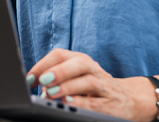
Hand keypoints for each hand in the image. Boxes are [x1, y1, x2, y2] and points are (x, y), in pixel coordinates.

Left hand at [25, 48, 158, 121]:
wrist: (129, 99)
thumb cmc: (95, 88)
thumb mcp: (77, 77)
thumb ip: (57, 79)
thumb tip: (37, 87)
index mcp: (80, 61)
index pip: (60, 55)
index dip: (42, 64)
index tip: (29, 78)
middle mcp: (92, 70)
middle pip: (77, 63)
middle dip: (59, 71)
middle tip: (43, 81)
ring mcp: (103, 86)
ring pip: (87, 81)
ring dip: (68, 87)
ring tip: (52, 93)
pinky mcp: (111, 103)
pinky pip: (96, 102)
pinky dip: (83, 103)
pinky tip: (70, 104)